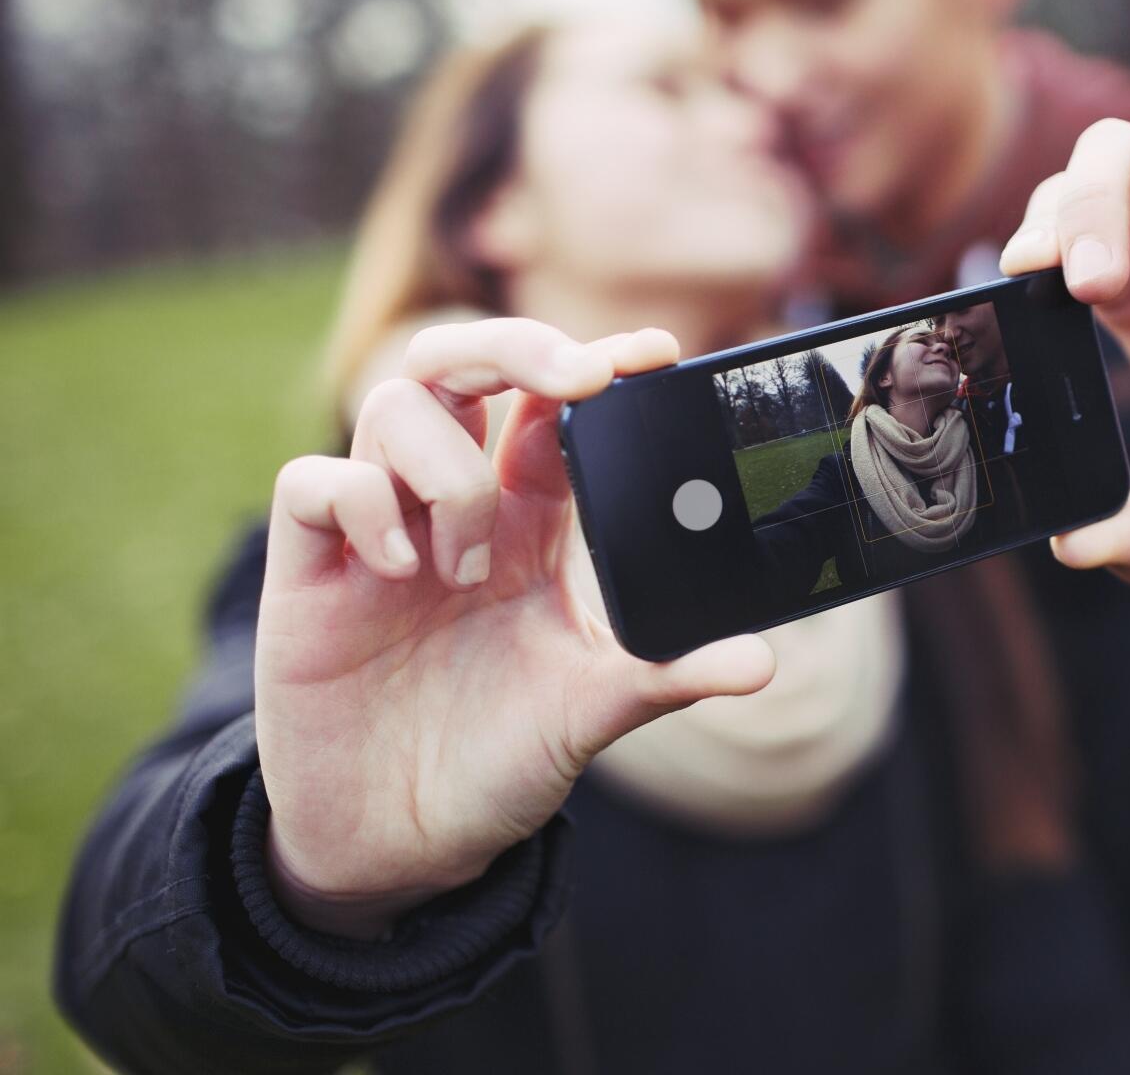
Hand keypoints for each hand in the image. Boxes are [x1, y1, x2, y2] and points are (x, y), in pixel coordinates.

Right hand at [256, 320, 774, 938]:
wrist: (403, 841)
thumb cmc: (498, 760)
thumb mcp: (592, 715)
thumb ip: (668, 677)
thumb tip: (762, 663)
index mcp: (528, 525)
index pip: (553, 409)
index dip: (593, 362)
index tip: (653, 353)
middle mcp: (451, 510)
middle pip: (462, 367)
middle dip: (516, 346)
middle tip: (574, 379)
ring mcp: (376, 534)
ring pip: (394, 408)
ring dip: (449, 469)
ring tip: (467, 569)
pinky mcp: (308, 574)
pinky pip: (313, 484)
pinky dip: (362, 503)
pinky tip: (399, 571)